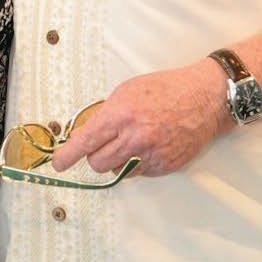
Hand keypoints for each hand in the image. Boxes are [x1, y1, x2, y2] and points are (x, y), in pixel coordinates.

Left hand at [51, 58, 232, 176]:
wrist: (204, 98)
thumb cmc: (165, 89)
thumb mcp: (128, 90)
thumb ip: (106, 113)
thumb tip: (86, 133)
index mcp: (121, 113)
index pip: (86, 141)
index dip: (68, 155)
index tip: (58, 163)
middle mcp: (134, 137)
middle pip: (98, 163)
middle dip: (95, 155)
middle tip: (103, 144)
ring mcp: (150, 155)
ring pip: (117, 170)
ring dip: (117, 159)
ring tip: (131, 140)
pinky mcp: (164, 167)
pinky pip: (138, 173)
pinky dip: (137, 162)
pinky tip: (149, 145)